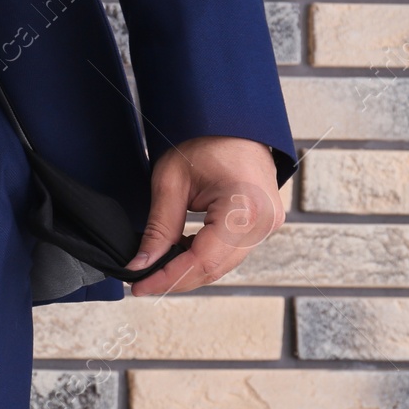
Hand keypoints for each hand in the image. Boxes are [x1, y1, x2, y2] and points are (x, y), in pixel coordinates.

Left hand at [127, 136, 284, 296]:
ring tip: (153, 270)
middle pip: (215, 268)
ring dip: (188, 271)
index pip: (203, 259)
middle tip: (141, 283)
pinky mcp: (263, 225)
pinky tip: (176, 256)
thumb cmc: (204, 140)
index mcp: (245, 207)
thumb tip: (141, 264)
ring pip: (223, 265)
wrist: (232, 123)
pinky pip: (229, 253)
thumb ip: (159, 228)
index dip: (169, 278)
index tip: (139, 286)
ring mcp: (269, 224)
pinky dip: (202, 258)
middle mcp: (264, 221)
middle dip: (176, 279)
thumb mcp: (170, 181)